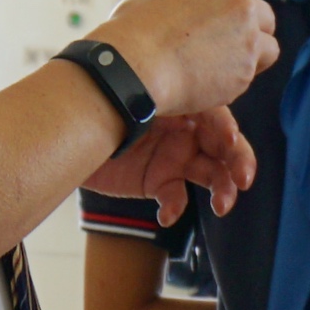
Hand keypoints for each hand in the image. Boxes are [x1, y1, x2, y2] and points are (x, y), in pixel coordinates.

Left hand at [97, 107, 255, 216]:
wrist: (66, 128)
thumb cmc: (101, 102)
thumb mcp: (136, 94)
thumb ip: (167, 96)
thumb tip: (192, 103)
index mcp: (186, 105)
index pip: (219, 119)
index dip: (229, 133)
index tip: (231, 144)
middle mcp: (186, 131)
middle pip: (223, 148)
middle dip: (238, 164)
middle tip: (243, 181)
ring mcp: (173, 157)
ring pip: (209, 175)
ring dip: (221, 191)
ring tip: (222, 206)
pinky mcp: (157, 181)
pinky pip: (174, 197)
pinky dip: (174, 207)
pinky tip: (166, 214)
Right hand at [108, 0, 278, 117]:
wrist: (134, 63)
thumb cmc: (133, 29)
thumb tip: (186, 9)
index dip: (232, 12)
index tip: (221, 27)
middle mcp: (241, 3)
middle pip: (265, 18)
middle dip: (253, 33)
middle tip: (231, 49)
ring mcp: (247, 38)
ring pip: (268, 50)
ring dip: (251, 59)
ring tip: (221, 70)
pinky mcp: (245, 71)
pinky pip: (246, 78)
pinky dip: (230, 84)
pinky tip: (202, 85)